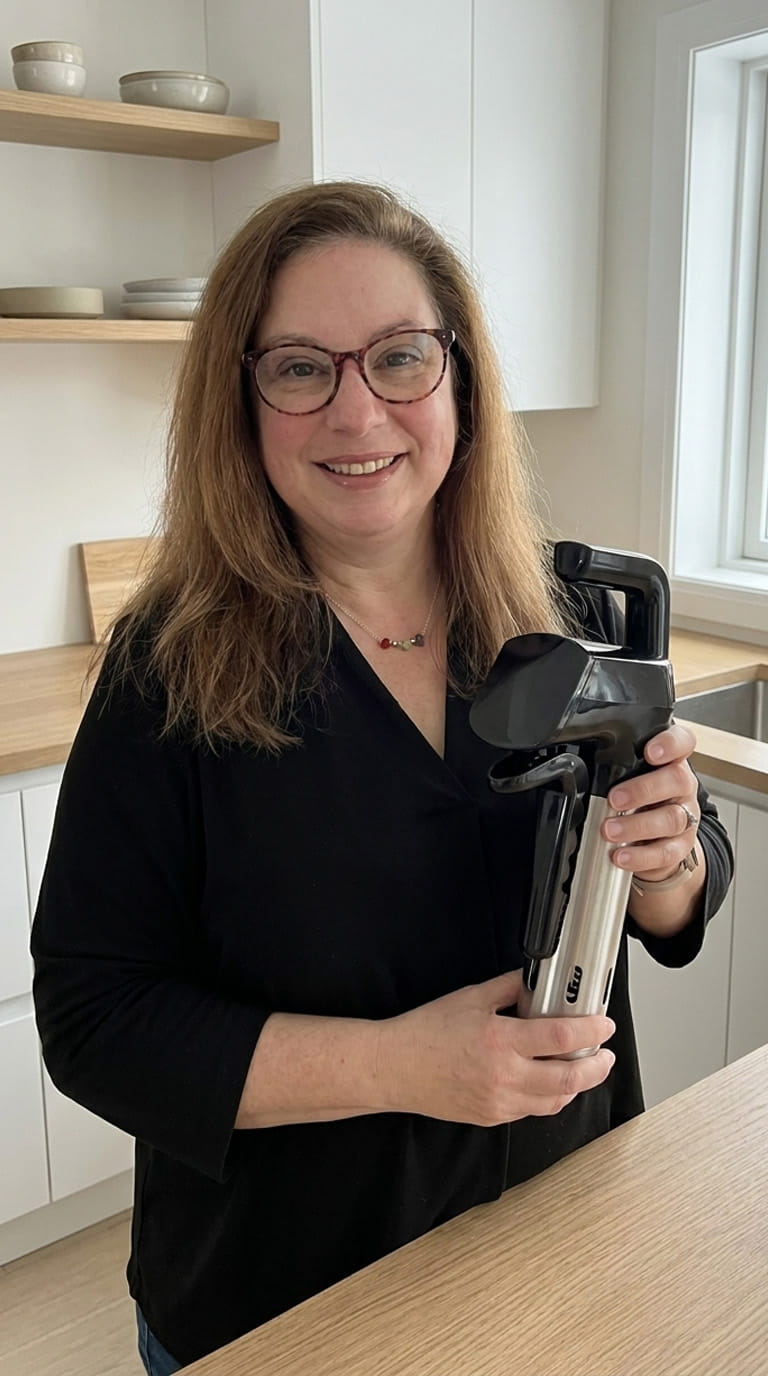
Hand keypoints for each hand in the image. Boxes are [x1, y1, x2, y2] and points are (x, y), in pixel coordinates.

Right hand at [377, 971, 615, 1127]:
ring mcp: (500, 1101)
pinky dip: (550, 1096)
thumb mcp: (471, 998)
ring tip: (584, 1068)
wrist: (395, 1068)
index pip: (561, 1038)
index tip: (604, 1025)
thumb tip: (538, 982)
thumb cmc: (426, 1033)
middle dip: (597, 1067)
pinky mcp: (493, 1117)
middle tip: (606, 1055)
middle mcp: (504, 1076)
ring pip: (555, 1101)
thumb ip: (509, 988)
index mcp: (500, 1041)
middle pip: (569, 1078)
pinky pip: (533, 1110)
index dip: (591, 1031)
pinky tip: (551, 1081)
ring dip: (577, 1085)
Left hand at [602, 722, 699, 883]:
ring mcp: (685, 816)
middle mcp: (682, 786)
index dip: (671, 744)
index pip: (682, 742)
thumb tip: (576, 765)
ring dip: (637, 826)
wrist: (659, 835)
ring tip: (610, 830)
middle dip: (643, 790)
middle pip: (677, 780)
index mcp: (671, 761)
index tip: (651, 752)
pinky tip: (621, 856)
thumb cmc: (639, 796)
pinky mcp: (681, 846)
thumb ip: (613, 767)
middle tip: (615, 799)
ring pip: (672, 818)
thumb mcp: (627, 775)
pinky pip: (667, 852)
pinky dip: (642, 856)